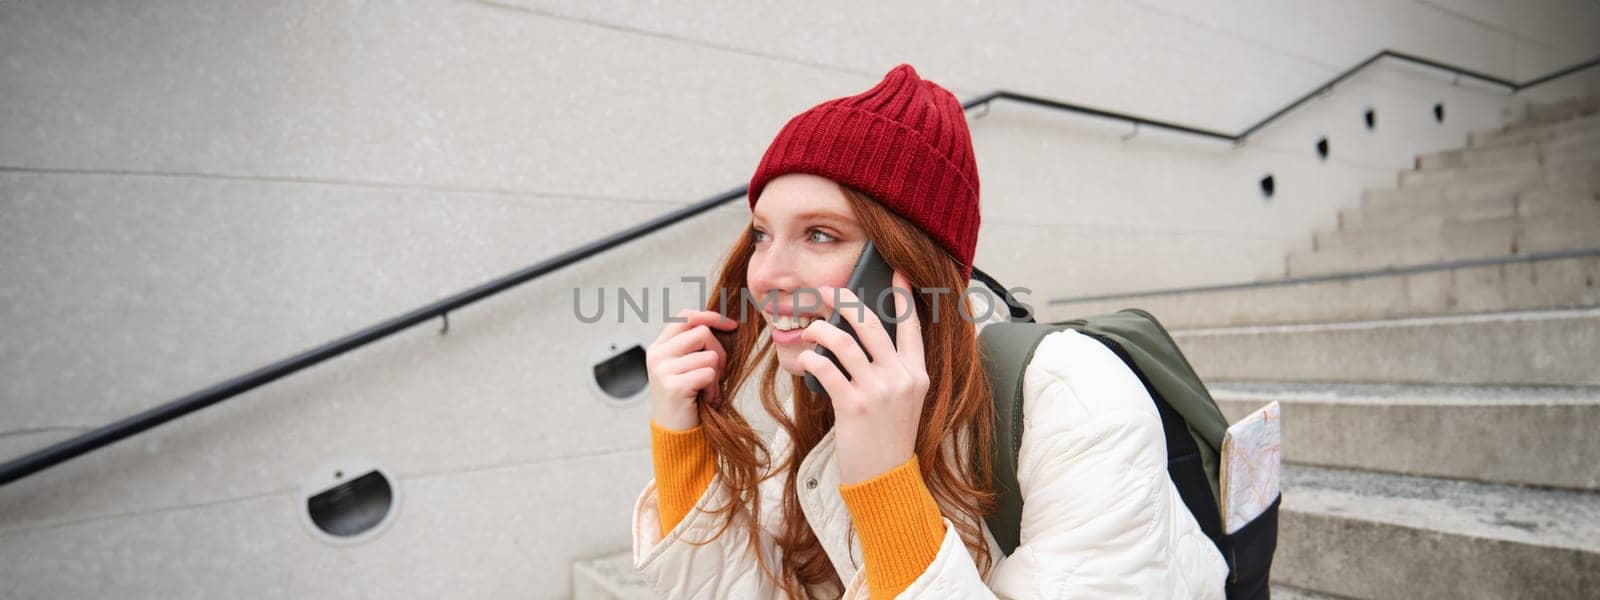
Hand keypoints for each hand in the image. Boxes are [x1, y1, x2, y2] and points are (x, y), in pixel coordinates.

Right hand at [646, 309, 737, 430]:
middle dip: (719, 352)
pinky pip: (709, 374)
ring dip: (716, 375)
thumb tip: (726, 323)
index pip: (686, 316)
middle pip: (702, 332)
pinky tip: (705, 399)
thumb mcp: (687, 366)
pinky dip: (714, 389)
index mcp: (659, 347)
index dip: (711, 317)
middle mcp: (657, 355)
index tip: (731, 325)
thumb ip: (696, 345)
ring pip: (710, 355)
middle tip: (716, 374)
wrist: (675, 434)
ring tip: (707, 390)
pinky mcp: (674, 386)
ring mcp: (663, 370)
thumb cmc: (688, 398)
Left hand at [799, 271, 929, 485]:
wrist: (885, 478)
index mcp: (917, 374)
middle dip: (844, 300)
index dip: (904, 297)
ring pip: (844, 341)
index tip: (898, 273)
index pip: (912, 326)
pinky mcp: (854, 405)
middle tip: (824, 291)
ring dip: (820, 330)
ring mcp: (879, 391)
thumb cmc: (887, 438)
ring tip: (808, 329)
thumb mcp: (902, 401)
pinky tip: (805, 359)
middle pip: (871, 323)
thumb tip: (858, 338)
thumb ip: (891, 371)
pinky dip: (811, 359)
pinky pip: (826, 368)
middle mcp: (901, 378)